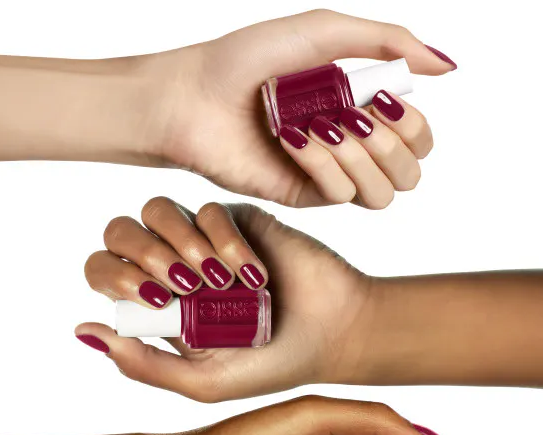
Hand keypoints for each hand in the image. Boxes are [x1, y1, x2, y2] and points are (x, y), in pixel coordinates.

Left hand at [75, 197, 373, 400]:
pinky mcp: (235, 218)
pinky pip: (207, 210)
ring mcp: (202, 239)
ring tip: (220, 281)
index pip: (104, 271)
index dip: (116, 277)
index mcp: (156, 305)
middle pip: (120, 232)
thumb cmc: (271, 364)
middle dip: (143, 254)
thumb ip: (144, 365)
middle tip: (183, 286)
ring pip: (156, 210)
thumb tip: (83, 332)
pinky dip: (225, 242)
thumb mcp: (203, 381)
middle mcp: (173, 267)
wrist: (334, 333)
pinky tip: (252, 274)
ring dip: (181, 243)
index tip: (159, 300)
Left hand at [137, 10, 454, 206]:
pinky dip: (326, 164)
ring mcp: (326, 175)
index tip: (383, 98)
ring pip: (384, 192)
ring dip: (361, 156)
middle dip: (393, 143)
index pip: (420, 137)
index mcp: (360, 109)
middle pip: (411, 171)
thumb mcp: (325, 31)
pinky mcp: (302, 197)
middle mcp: (349, 146)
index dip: (414, 124)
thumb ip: (389, 42)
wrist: (193, 97)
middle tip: (357, 116)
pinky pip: (342, 195)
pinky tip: (294, 140)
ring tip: (320, 127)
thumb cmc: (248, 60)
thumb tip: (447, 66)